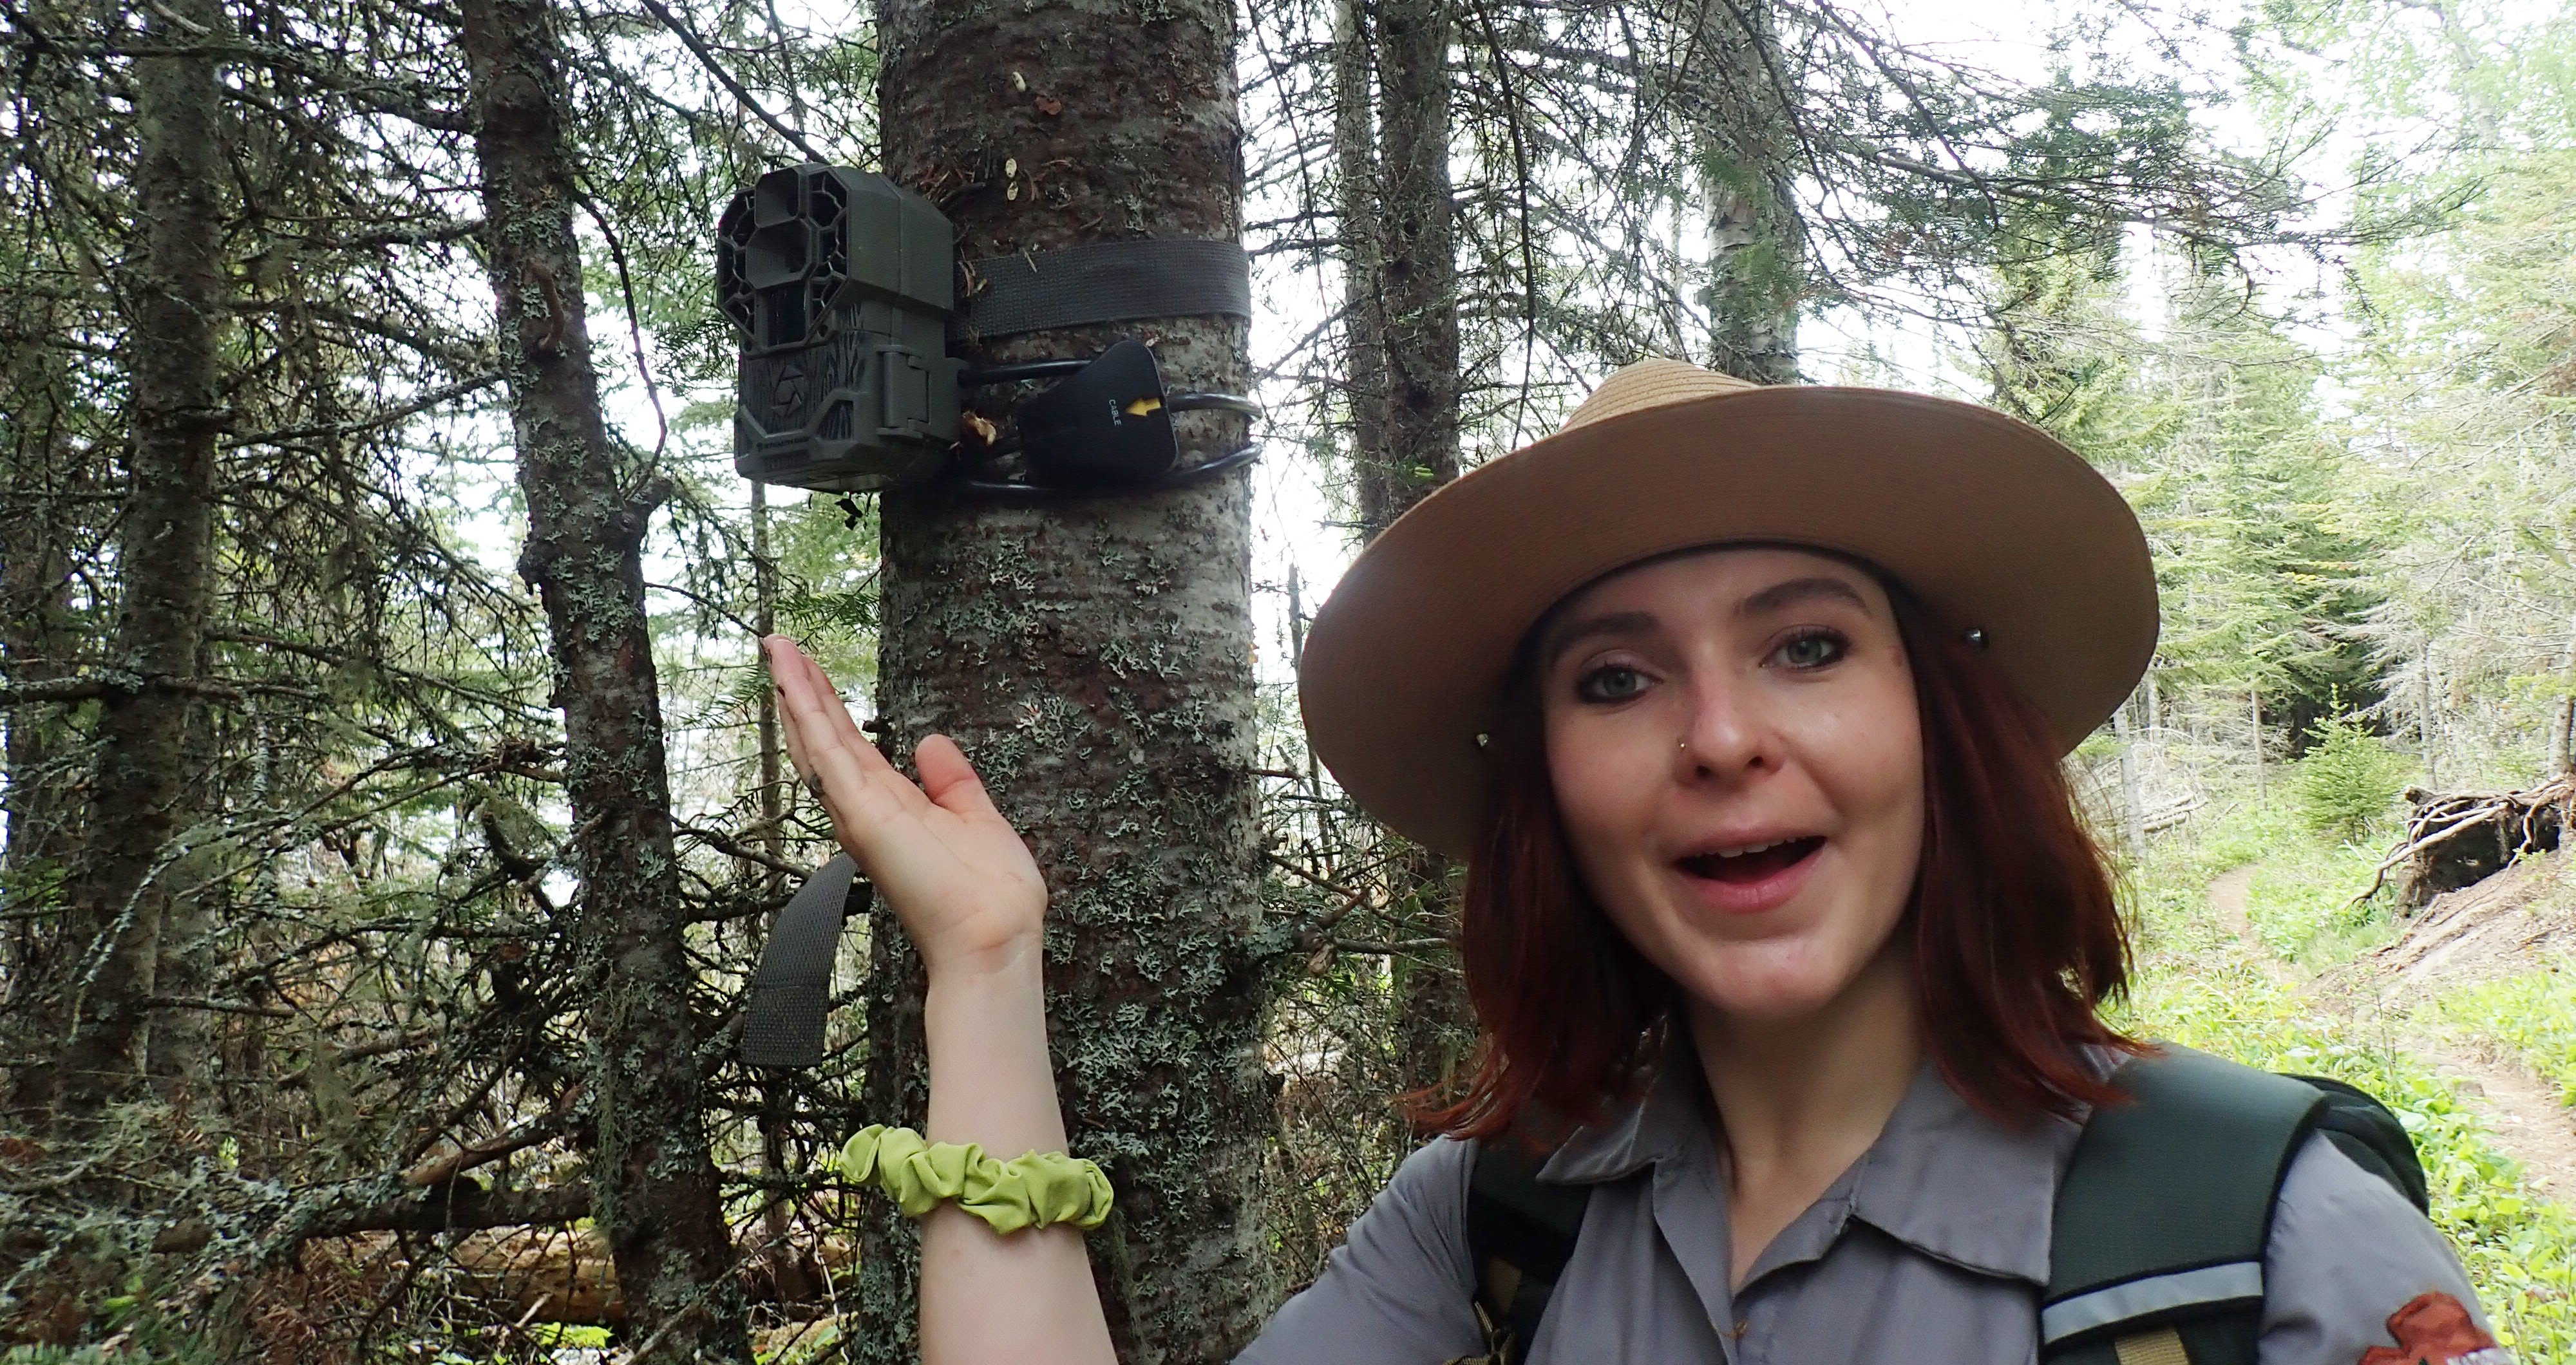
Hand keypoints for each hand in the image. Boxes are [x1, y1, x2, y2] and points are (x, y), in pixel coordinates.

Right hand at [764, 636, 1048, 980]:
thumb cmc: (992, 895)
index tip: (813, 670)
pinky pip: (828, 756)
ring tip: (777, 647)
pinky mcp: (863, 815)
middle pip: (825, 740)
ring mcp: (860, 812)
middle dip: (803, 692)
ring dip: (797, 693)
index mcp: (895, 808)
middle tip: (780, 646)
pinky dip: (808, 716)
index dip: (831, 708)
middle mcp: (867, 810)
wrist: (995, 937)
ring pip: (818, 742)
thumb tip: (931, 742)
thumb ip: (952, 781)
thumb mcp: (976, 818)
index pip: (852, 748)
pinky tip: (792, 684)